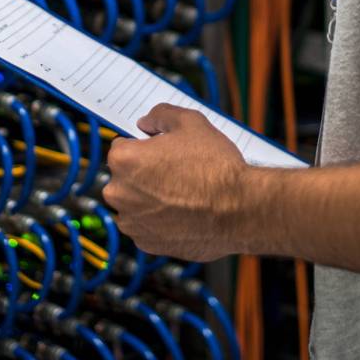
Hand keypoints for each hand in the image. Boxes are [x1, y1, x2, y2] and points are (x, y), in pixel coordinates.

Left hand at [103, 104, 250, 259]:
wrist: (240, 212)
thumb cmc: (215, 167)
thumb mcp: (191, 122)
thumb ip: (160, 115)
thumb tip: (146, 122)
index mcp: (124, 160)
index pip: (121, 146)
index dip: (143, 146)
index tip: (160, 151)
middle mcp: (119, 193)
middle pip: (124, 177)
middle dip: (143, 174)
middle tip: (175, 172)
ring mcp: (132, 222)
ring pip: (134, 204)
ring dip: (148, 199)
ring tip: (182, 194)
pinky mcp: (146, 244)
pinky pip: (146, 227)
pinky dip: (158, 222)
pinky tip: (182, 213)